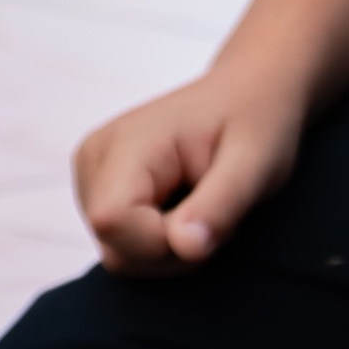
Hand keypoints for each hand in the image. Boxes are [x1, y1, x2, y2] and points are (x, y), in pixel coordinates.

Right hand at [72, 64, 307, 274]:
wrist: (248, 93)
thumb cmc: (256, 123)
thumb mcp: (257, 162)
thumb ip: (221, 205)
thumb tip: (186, 248)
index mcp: (127, 142)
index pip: (114, 223)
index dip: (164, 242)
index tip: (210, 217)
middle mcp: (95, 157)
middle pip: (117, 251)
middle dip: (174, 250)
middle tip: (215, 211)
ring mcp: (91, 175)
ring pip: (119, 255)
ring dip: (170, 247)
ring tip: (203, 204)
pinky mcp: (99, 190)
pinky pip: (124, 246)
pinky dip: (160, 241)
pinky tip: (184, 207)